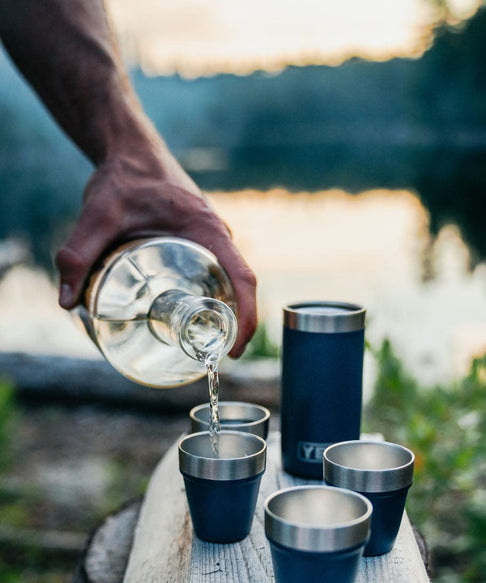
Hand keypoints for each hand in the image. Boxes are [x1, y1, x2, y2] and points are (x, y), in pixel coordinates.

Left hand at [55, 144, 256, 357]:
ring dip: (225, 313)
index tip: (234, 348)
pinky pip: (218, 272)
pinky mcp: (201, 240)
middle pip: (239, 286)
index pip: (243, 277)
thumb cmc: (123, 177)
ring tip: (201, 344)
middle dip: (234, 325)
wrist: (130, 150)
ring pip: (229, 280)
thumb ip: (78, 254)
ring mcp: (211, 238)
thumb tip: (66, 302)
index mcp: (207, 229)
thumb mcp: (98, 215)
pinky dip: (214, 298)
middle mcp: (217, 235)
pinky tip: (193, 317)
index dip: (247, 316)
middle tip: (210, 357)